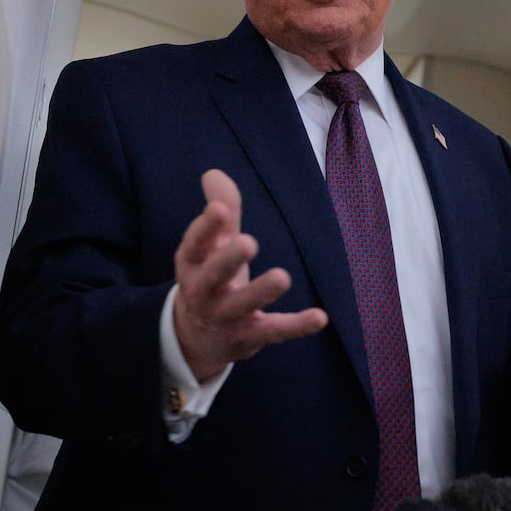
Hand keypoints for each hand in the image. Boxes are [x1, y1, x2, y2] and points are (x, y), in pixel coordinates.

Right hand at [173, 169, 328, 380]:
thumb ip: (220, 211)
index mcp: (192, 264)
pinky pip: (273, 331)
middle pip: (211, 276)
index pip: (194, 244)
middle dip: (227, 260)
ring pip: (242, 305)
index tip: (219, 209)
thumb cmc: (210, 278)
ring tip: (282, 276)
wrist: (196, 337)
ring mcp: (225, 317)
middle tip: (248, 242)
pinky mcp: (248, 337)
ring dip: (260, 292)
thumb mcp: (211, 247)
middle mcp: (203, 292)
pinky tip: (319, 317)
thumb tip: (214, 173)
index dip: (205, 227)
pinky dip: (296, 326)